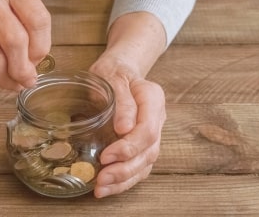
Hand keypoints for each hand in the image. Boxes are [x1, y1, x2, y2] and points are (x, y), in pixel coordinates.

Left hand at [90, 55, 165, 197]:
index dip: (129, 147)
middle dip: (125, 169)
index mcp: (153, 98)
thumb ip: (121, 101)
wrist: (118, 70)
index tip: (106, 155)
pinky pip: (138, 167)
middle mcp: (157, 118)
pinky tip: (107, 187)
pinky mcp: (143, 145)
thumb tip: (124, 128)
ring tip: (101, 189)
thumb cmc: (112, 72)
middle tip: (101, 178)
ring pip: (145, 163)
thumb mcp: (112, 77)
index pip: (148, 130)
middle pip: (149, 150)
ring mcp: (152, 133)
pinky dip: (123, 180)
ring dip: (123, 179)